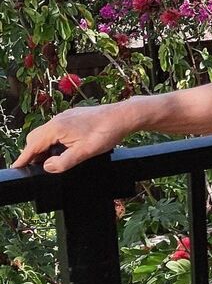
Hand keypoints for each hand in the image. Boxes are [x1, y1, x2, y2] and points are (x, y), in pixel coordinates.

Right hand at [9, 103, 133, 173]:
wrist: (122, 116)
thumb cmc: (106, 132)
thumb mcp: (84, 153)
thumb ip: (64, 162)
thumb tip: (47, 167)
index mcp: (57, 128)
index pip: (33, 145)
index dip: (24, 158)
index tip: (17, 167)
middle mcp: (58, 120)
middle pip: (35, 137)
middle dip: (32, 152)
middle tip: (33, 166)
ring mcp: (65, 116)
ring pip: (45, 132)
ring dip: (43, 145)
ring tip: (47, 159)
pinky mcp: (73, 116)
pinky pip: (55, 128)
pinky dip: (52, 139)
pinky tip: (61, 146)